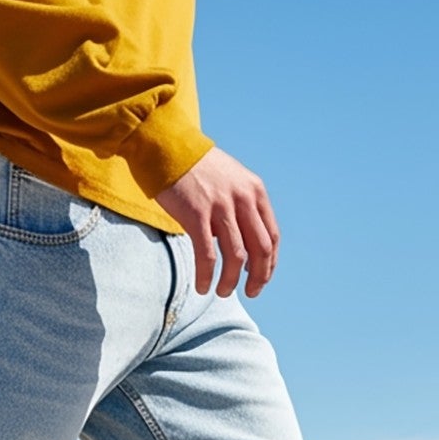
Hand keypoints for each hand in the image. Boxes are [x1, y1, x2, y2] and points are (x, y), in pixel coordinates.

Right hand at [154, 146, 279, 298]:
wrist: (166, 146)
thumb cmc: (196, 168)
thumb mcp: (231, 181)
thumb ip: (242, 208)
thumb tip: (243, 246)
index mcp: (255, 192)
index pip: (272, 237)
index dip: (269, 264)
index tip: (260, 279)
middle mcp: (242, 198)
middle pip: (260, 250)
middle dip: (258, 278)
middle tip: (250, 293)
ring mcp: (220, 206)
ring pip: (236, 256)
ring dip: (230, 281)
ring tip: (222, 292)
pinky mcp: (196, 214)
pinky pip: (208, 255)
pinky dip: (207, 276)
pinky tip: (203, 286)